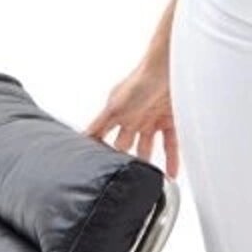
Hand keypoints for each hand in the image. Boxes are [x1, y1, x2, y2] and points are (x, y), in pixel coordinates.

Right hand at [85, 53, 178, 177]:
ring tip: (147, 182)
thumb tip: (80, 140)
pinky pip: (170, 144)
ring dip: (148, 164)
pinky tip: (171, 174)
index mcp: (117, 113)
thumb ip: (97, 125)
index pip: (105, 136)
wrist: (168, 68)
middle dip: (124, 160)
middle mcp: (133, 117)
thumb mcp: (113, 107)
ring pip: (148, 148)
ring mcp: (152, 119)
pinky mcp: (170, 120)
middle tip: (123, 179)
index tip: (97, 169)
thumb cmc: (139, 81)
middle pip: (126, 145)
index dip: (102, 151)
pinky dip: (171, 160)